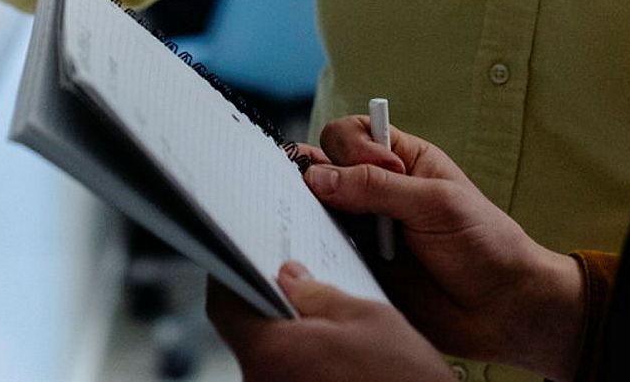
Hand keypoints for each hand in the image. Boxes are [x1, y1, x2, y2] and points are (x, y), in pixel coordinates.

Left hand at [207, 263, 452, 381]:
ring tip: (320, 319)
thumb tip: (289, 276)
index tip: (247, 259)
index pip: (226, 305)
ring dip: (287, 336)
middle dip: (268, 305)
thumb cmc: (402, 380)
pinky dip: (300, 361)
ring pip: (268, 357)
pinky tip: (329, 351)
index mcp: (272, 354)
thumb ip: (318, 292)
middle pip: (247, 333)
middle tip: (293, 283)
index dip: (235, 275)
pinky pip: (284, 377)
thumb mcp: (367, 317)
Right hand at [305, 117, 587, 378]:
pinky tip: (318, 258)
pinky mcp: (359, 270)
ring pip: (315, 212)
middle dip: (314, 177)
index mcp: (400, 161)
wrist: (505, 309)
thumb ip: (378, 187)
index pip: (349, 135)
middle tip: (324, 198)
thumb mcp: (437, 202)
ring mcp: (364, 232)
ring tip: (314, 226)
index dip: (351, 147)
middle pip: (322, 169)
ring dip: (309, 216)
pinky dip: (314, 254)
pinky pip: (323, 256)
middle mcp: (375, 193)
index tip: (381, 170)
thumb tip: (317, 177)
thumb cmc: (485, 244)